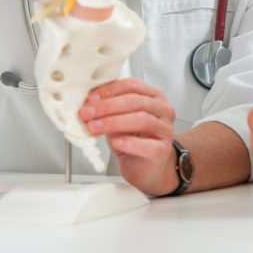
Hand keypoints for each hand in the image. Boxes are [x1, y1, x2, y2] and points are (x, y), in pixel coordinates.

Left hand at [78, 77, 178, 195]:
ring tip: (94, 127)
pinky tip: (115, 142)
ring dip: (113, 122)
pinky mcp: (163, 151)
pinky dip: (129, 142)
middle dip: (106, 106)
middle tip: (87, 113)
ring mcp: (165, 130)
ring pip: (141, 120)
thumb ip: (109, 108)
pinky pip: (148, 145)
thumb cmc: (134, 140)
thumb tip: (88, 102)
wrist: (146, 167)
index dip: (109, 91)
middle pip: (135, 101)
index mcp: (154, 97)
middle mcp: (163, 110)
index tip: (90, 99)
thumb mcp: (120, 119)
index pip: (132, 85)